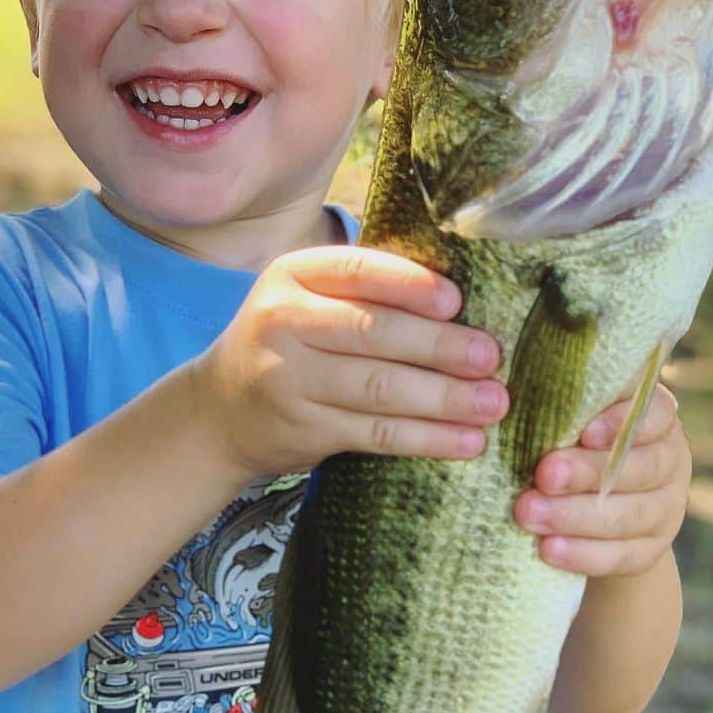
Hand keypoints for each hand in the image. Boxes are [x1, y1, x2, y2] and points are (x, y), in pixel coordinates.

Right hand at [191, 246, 506, 478]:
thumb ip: (367, 294)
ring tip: (493, 403)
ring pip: (379, 389)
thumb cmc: (289, 342)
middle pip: (373, 333)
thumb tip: (463, 304)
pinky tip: (465, 441)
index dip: (410, 285)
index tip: (456, 301)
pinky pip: (376, 434)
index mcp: (293, 275)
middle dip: (440, 347)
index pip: (356, 272)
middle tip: (490, 357)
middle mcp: (283, 322)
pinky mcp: (304, 430)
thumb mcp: (309, 299)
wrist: (218, 411)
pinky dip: (427, 438)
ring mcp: (289, 380)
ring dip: (445, 398)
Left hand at [514, 384, 690, 576]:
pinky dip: (583, 554)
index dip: (622, 423)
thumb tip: (517, 382)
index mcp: (656, 417)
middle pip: (639, 468)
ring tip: (528, 514)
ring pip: (628, 516)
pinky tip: (548, 549)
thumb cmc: (573, 443)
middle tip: (541, 475)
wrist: (595, 509)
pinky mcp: (651, 550)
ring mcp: (666, 509)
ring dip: (575, 516)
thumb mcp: (572, 416)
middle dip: (586, 472)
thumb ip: (566, 403)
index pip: (655, 414)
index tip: (585, 432)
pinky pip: (622, 556)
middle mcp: (670, 461)